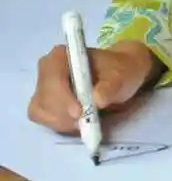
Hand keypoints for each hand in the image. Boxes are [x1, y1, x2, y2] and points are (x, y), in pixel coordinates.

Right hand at [28, 41, 163, 133]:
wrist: (121, 74)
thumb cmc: (120, 71)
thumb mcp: (121, 76)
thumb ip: (109, 87)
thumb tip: (97, 100)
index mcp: (63, 55)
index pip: (52, 78)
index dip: (61, 97)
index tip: (79, 112)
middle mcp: (48, 69)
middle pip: (44, 98)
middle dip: (63, 114)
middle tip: (85, 122)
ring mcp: (44, 87)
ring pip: (41, 111)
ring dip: (62, 122)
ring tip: (85, 122)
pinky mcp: (46, 103)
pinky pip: (44, 118)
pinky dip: (60, 125)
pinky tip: (78, 123)